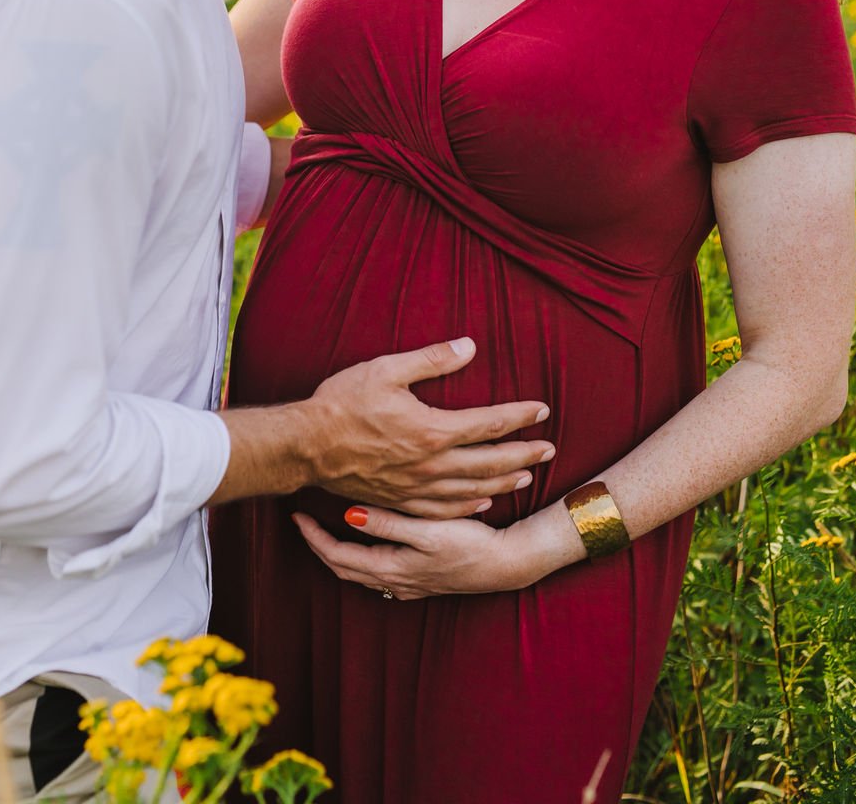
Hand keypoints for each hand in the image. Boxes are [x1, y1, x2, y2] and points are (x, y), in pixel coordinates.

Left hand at [293, 505, 528, 599]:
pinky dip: (360, 556)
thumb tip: (348, 515)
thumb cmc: (470, 544)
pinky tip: (365, 540)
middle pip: (343, 567)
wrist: (506, 564)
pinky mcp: (420, 579)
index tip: (296, 515)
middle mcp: (394, 582)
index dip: (314, 537)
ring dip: (339, 552)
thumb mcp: (428, 530)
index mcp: (391, 568)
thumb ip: (388, 523)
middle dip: (319, 545)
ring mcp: (408, 584)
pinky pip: (377, 571)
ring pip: (359, 571)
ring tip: (326, 528)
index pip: (337, 556)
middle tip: (303, 521)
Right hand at [303, 337, 555, 517]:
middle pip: (490, 462)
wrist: (305, 446)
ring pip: (472, 490)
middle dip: (524, 454)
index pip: (489, 423)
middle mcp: (431, 464)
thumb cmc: (344, 402)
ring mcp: (416, 488)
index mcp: (432, 430)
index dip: (519, 416)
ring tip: (526, 476)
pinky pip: (445, 510)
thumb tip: (470, 346)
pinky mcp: (400, 501)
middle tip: (550, 449)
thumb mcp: (388, 369)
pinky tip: (482, 503)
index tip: (543, 409)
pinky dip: (470, 507)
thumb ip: (433, 358)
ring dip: (503, 482)